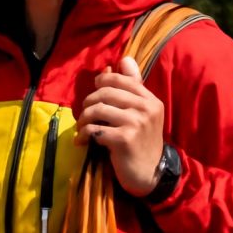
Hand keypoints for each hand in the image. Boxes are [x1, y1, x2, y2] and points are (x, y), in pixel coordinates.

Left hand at [74, 56, 164, 196]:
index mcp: (150, 100)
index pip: (120, 79)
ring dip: (83, 119)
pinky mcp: (124, 139)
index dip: (102, 81)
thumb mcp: (143, 112)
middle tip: (84, 114)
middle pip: (105, 92)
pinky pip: (94, 129)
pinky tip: (82, 141)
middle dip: (89, 102)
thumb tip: (124, 59)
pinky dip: (84, 135)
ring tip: (82, 127)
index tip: (94, 92)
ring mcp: (136, 123)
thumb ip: (133, 86)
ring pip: (97, 109)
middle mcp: (145, 108)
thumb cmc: (142, 142)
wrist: (151, 174)